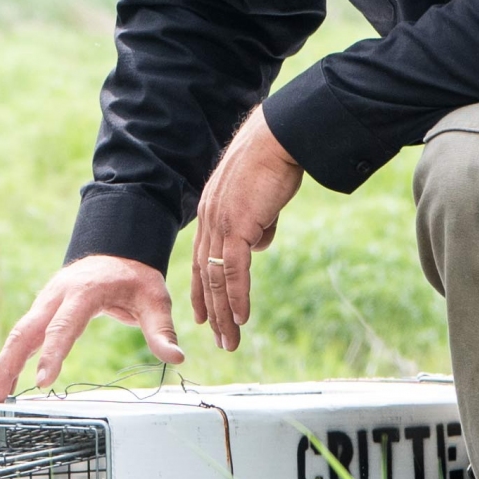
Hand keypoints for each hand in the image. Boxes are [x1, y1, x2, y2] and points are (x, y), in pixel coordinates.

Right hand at [0, 255, 183, 403]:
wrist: (117, 252)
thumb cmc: (135, 278)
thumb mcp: (154, 299)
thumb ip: (161, 330)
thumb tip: (176, 357)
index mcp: (84, 291)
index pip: (64, 325)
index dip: (52, 353)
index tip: (41, 381)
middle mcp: (56, 296)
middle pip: (25, 332)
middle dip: (7, 366)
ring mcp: (43, 304)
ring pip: (16, 337)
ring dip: (0, 368)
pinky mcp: (39, 313)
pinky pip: (19, 339)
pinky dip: (7, 362)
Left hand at [192, 107, 303, 352]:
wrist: (278, 138)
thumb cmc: (275, 160)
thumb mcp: (262, 198)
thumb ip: (257, 223)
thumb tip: (259, 243)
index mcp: (211, 212)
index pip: (200, 259)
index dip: (201, 289)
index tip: (204, 315)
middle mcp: (208, 220)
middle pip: (204, 275)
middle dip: (212, 311)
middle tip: (218, 339)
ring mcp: (220, 224)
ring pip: (216, 279)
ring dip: (224, 313)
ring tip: (230, 340)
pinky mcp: (237, 227)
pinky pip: (233, 271)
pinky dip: (237, 297)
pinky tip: (242, 317)